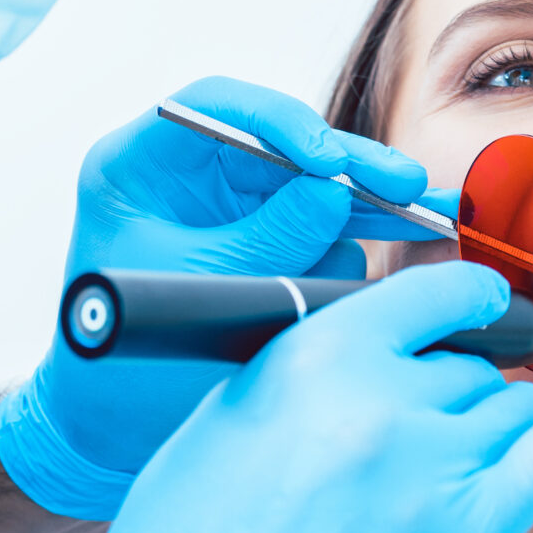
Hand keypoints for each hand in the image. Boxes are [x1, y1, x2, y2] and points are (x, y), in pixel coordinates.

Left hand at [0, 76, 452, 516]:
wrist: (109, 426)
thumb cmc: (118, 361)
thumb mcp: (197, 289)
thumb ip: (266, 239)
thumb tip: (332, 192)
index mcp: (138, 166)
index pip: (215, 106)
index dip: (280, 122)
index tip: (329, 160)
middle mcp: (184, 176)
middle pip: (278, 144)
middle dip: (348, 165)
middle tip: (403, 184)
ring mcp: (226, 210)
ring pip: (308, 186)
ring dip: (367, 202)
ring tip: (423, 216)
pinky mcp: (261, 245)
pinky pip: (316, 230)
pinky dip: (353, 243)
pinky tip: (397, 249)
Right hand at [56, 261, 532, 532]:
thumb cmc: (197, 525)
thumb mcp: (250, 398)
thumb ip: (336, 358)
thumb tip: (422, 336)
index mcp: (318, 354)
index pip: (435, 295)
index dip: (464, 302)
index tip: (478, 309)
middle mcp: (384, 403)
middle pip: (474, 366)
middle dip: (455, 389)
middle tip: (412, 440)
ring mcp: (432, 474)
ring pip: (511, 409)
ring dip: (490, 426)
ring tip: (436, 470)